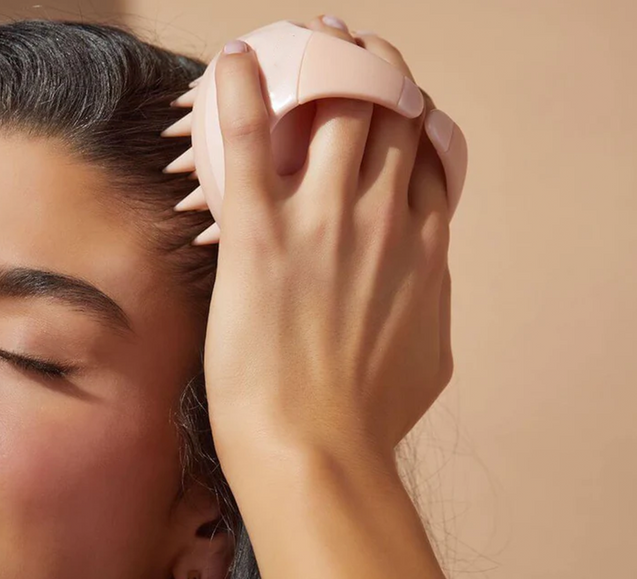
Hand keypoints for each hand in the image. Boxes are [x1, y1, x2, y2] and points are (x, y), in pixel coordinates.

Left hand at [202, 17, 454, 468]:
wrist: (317, 449)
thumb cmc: (366, 417)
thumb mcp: (429, 357)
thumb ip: (432, 304)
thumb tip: (426, 283)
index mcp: (424, 247)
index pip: (429, 156)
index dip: (413, 120)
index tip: (394, 106)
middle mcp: (383, 219)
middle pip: (389, 117)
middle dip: (378, 75)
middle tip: (352, 56)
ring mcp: (323, 220)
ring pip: (336, 112)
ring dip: (327, 68)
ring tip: (311, 47)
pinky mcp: (261, 232)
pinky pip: (248, 140)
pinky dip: (240, 91)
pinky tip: (232, 61)